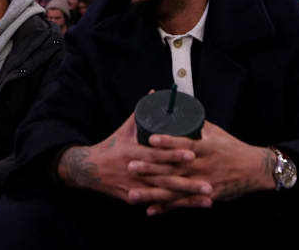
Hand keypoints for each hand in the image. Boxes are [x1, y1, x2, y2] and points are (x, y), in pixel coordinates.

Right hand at [57, 113, 208, 204]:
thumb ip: (143, 112)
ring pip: (165, 195)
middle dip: (188, 182)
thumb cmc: (112, 145)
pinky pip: (158, 204)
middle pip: (165, 178)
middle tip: (209, 183)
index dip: (174, 154)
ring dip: (187, 198)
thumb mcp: (125, 128)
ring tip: (208, 198)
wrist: (90, 169)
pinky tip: (192, 206)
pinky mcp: (135, 199)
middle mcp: (135, 171)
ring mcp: (135, 188)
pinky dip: (175, 207)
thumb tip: (155, 92)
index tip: (192, 154)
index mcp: (133, 152)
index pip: (156, 154)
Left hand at [130, 121, 275, 214]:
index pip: (184, 143)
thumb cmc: (233, 148)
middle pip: (173, 168)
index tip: (150, 138)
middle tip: (130, 165)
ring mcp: (202, 183)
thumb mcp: (216, 133)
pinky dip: (166, 208)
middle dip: (150, 168)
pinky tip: (150, 210)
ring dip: (151, 191)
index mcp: (205, 148)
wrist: (254, 169)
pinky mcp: (204, 197)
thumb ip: (196, 126)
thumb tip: (178, 114)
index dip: (167, 141)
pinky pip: (182, 204)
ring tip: (132, 192)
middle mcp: (202, 166)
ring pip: (173, 189)